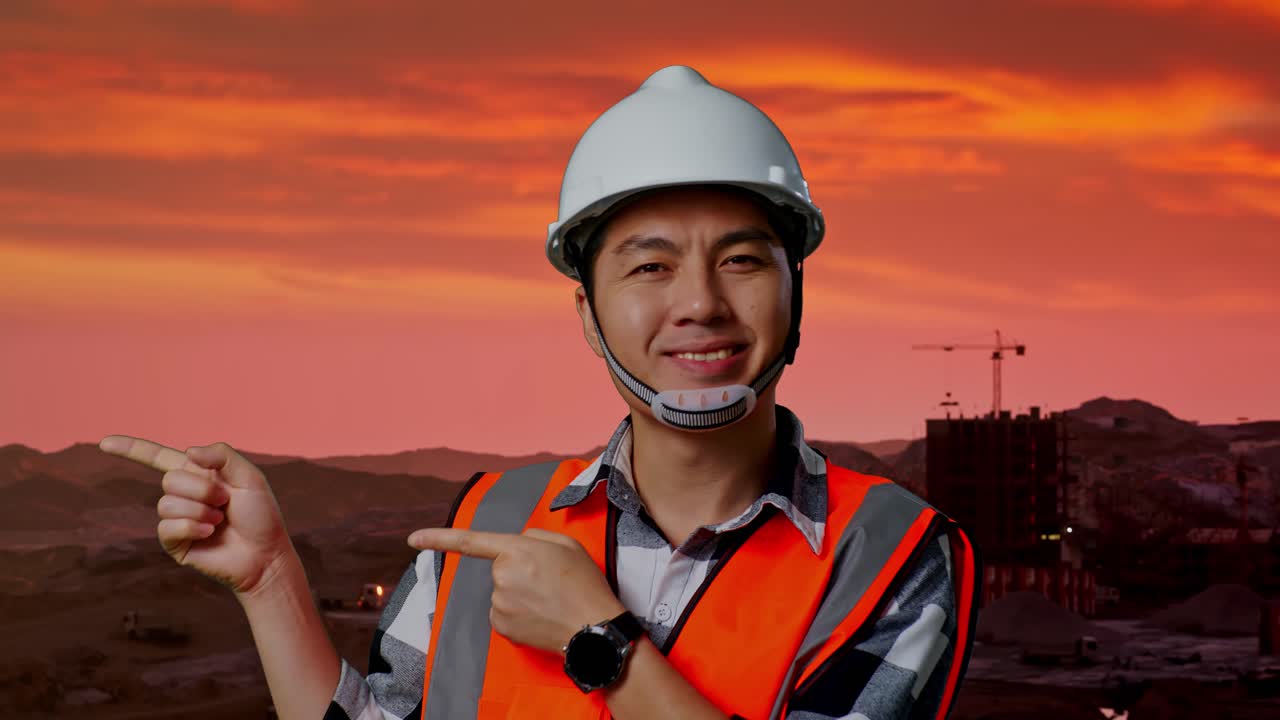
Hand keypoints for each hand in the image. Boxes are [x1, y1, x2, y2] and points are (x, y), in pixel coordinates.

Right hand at [99, 435, 293, 599]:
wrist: (265, 555)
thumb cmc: (260, 516)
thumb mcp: (250, 477)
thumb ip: (222, 456)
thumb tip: (187, 451)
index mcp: (198, 474)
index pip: (157, 457)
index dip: (131, 449)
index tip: (104, 442)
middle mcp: (183, 495)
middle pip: (170, 480)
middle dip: (203, 489)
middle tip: (226, 502)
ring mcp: (176, 519)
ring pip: (167, 503)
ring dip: (200, 510)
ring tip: (220, 520)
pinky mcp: (174, 543)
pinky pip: (167, 526)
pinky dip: (192, 526)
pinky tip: (209, 533)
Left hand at [408, 527, 625, 653]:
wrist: (593, 628)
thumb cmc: (584, 583)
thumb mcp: (567, 544)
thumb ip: (535, 536)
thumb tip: (518, 542)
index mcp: (517, 550)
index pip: (470, 541)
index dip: (438, 538)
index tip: (413, 539)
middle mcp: (502, 576)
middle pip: (500, 567)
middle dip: (519, 570)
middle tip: (550, 580)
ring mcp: (499, 603)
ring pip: (502, 591)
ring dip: (519, 593)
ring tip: (549, 599)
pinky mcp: (501, 626)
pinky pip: (503, 612)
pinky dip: (518, 612)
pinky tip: (539, 615)